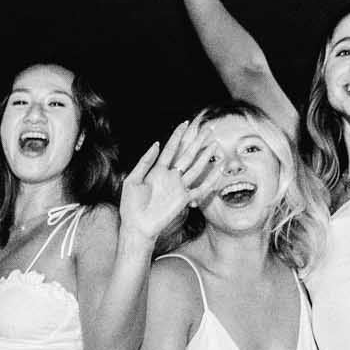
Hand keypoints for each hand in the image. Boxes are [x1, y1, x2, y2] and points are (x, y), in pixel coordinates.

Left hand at [117, 118, 217, 241]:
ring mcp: (178, 187)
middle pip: (186, 155)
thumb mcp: (132, 180)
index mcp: (157, 171)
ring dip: (205, 156)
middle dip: (196, 142)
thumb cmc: (130, 205)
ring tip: (214, 143)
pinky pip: (201, 188)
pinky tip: (219, 169)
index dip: (177, 136)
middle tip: (206, 129)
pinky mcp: (184, 199)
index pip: (170, 149)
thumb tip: (157, 143)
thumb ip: (145, 162)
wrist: (136, 225)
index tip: (185, 123)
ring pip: (195, 168)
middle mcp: (170, 177)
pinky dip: (211, 179)